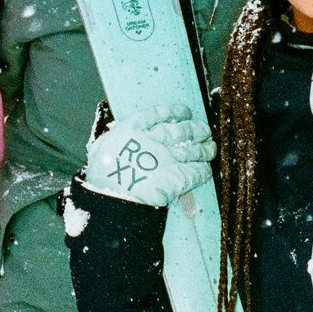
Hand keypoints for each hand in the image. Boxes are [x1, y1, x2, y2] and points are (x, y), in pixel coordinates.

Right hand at [82, 104, 213, 207]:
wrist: (110, 199)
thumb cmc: (101, 176)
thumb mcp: (102, 149)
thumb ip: (115, 139)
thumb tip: (118, 132)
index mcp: (134, 128)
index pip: (160, 113)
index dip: (175, 112)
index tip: (185, 112)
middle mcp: (154, 139)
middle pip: (183, 129)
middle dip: (197, 129)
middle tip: (204, 130)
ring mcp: (168, 157)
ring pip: (194, 149)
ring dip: (205, 149)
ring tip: (211, 148)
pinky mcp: (179, 176)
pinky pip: (197, 171)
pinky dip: (203, 170)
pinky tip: (206, 170)